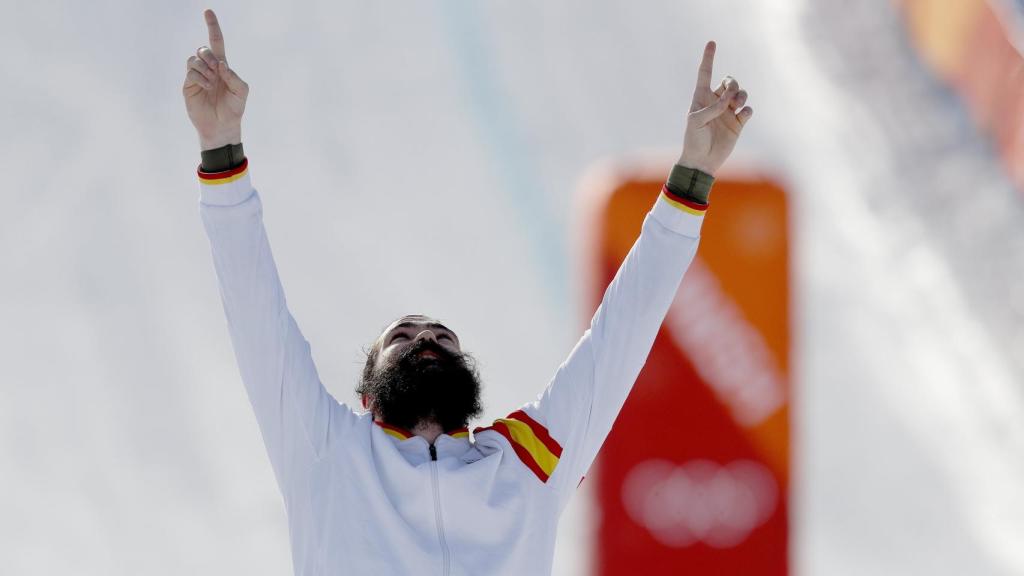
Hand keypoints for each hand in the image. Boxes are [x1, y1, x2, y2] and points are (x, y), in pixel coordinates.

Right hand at [182, 9, 248, 150]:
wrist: (222, 127)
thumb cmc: (234, 109)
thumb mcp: (242, 91)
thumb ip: (234, 76)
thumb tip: (221, 64)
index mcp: (222, 66)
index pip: (216, 42)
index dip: (212, 27)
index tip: (208, 11)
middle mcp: (208, 68)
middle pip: (203, 49)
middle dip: (209, 56)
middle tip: (217, 69)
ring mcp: (197, 76)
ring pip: (194, 59)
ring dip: (204, 67)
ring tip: (212, 81)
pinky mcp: (188, 86)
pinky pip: (190, 72)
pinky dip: (200, 77)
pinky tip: (207, 86)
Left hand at [677, 41, 752, 175]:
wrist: (702, 161)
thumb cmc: (693, 140)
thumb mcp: (696, 122)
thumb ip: (711, 108)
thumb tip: (728, 100)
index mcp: (701, 98)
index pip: (705, 73)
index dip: (709, 58)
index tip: (711, 43)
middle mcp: (716, 102)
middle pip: (729, 81)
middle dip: (733, 84)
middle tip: (730, 97)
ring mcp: (727, 112)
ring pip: (741, 93)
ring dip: (741, 95)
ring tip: (737, 105)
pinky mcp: (737, 123)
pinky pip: (748, 109)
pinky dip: (747, 109)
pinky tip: (742, 115)